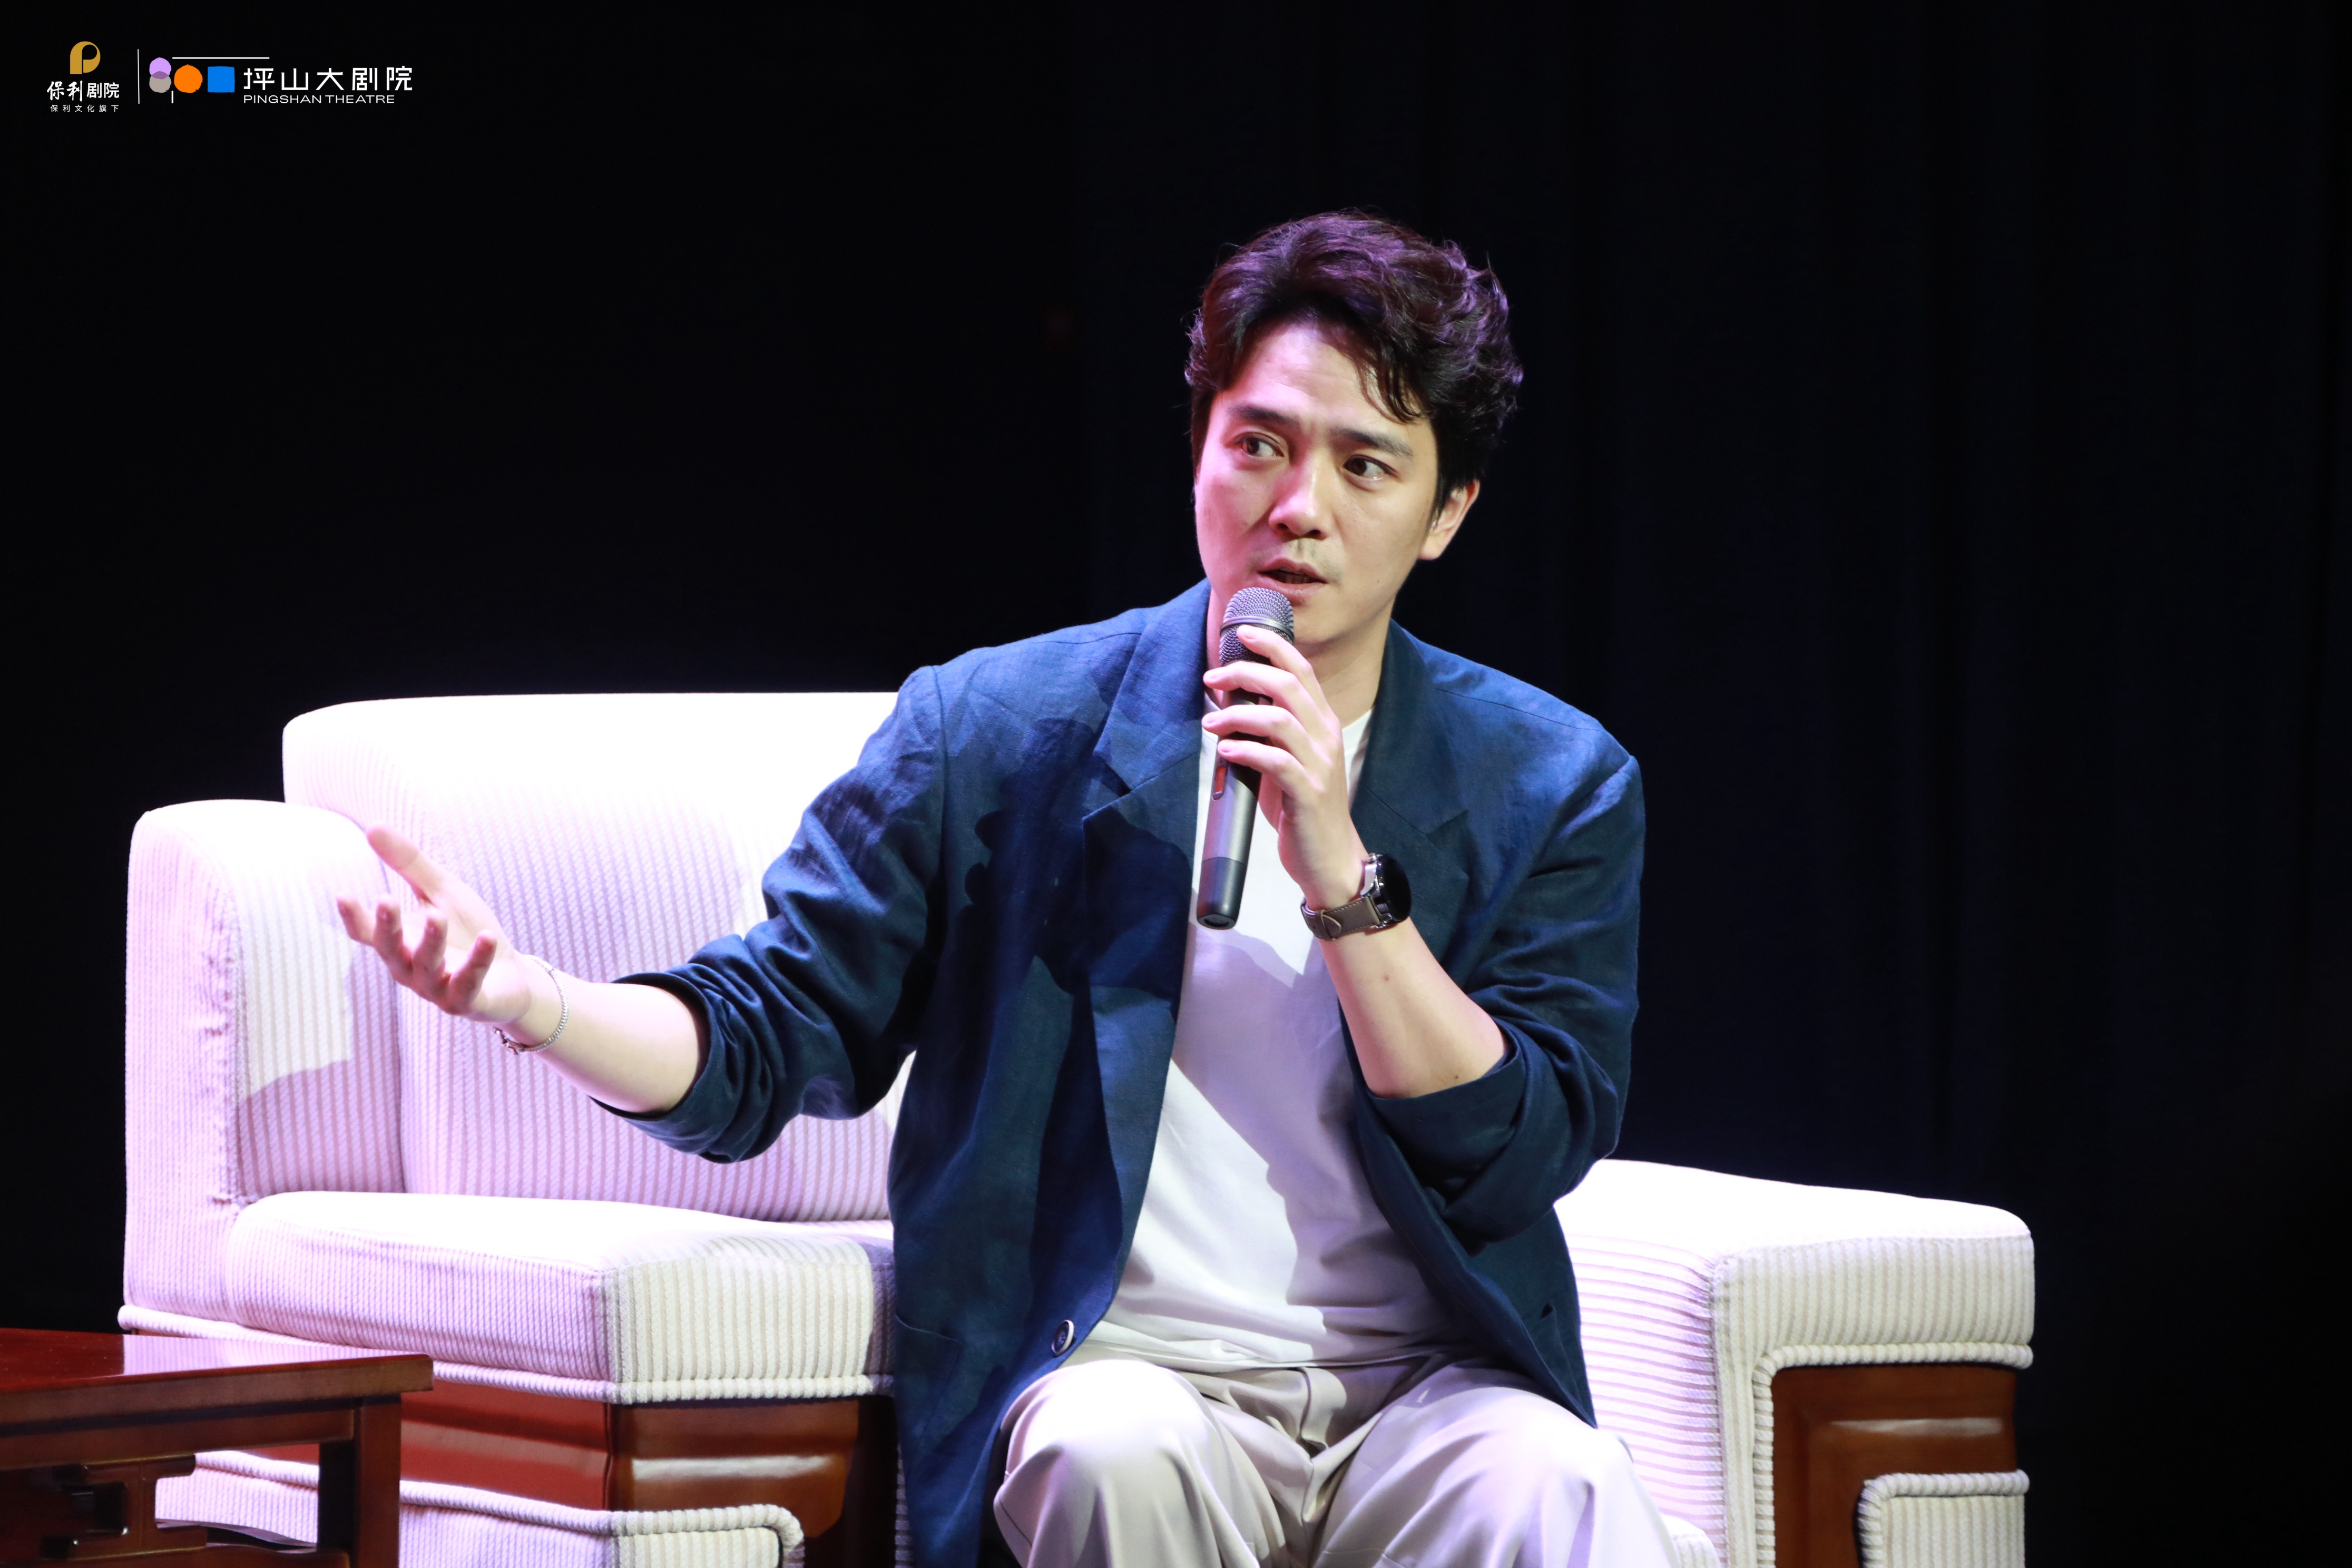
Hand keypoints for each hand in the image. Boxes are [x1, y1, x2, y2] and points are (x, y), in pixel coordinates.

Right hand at [336, 826, 540, 1030]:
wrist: (511, 976)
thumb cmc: (466, 931)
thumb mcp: (441, 892)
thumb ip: (409, 864)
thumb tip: (372, 826)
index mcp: (399, 943)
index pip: (367, 933)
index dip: (354, 917)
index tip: (342, 895)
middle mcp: (410, 969)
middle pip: (391, 950)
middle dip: (387, 927)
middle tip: (385, 899)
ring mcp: (437, 989)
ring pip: (427, 967)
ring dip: (431, 941)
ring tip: (436, 914)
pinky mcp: (467, 1002)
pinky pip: (468, 984)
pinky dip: (477, 961)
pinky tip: (488, 937)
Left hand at [1202, 625, 1367, 909]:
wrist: (1331, 858)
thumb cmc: (1302, 808)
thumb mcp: (1289, 759)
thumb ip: (1269, 732)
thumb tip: (1229, 706)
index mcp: (1323, 722)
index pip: (1301, 669)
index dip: (1272, 645)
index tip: (1241, 633)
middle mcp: (1325, 736)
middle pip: (1288, 684)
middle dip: (1245, 672)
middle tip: (1212, 677)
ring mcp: (1320, 764)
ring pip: (1280, 719)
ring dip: (1238, 715)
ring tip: (1211, 723)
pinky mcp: (1308, 792)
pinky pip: (1275, 761)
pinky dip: (1246, 750)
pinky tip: (1225, 752)